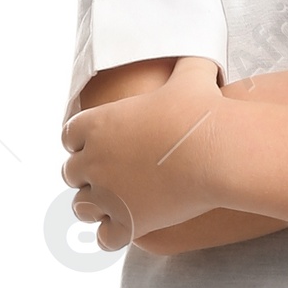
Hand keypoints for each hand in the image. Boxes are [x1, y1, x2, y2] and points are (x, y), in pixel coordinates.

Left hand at [62, 56, 226, 244]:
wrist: (218, 153)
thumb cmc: (203, 111)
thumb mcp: (193, 76)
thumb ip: (186, 63)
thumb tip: (201, 49)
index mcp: (97, 124)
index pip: (69, 136)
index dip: (81, 142)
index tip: (94, 147)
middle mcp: (93, 160)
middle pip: (71, 173)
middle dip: (85, 176)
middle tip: (102, 180)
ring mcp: (107, 195)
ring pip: (82, 207)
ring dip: (93, 207)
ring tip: (108, 208)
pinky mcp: (127, 223)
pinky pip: (105, 238)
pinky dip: (110, 237)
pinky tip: (121, 233)